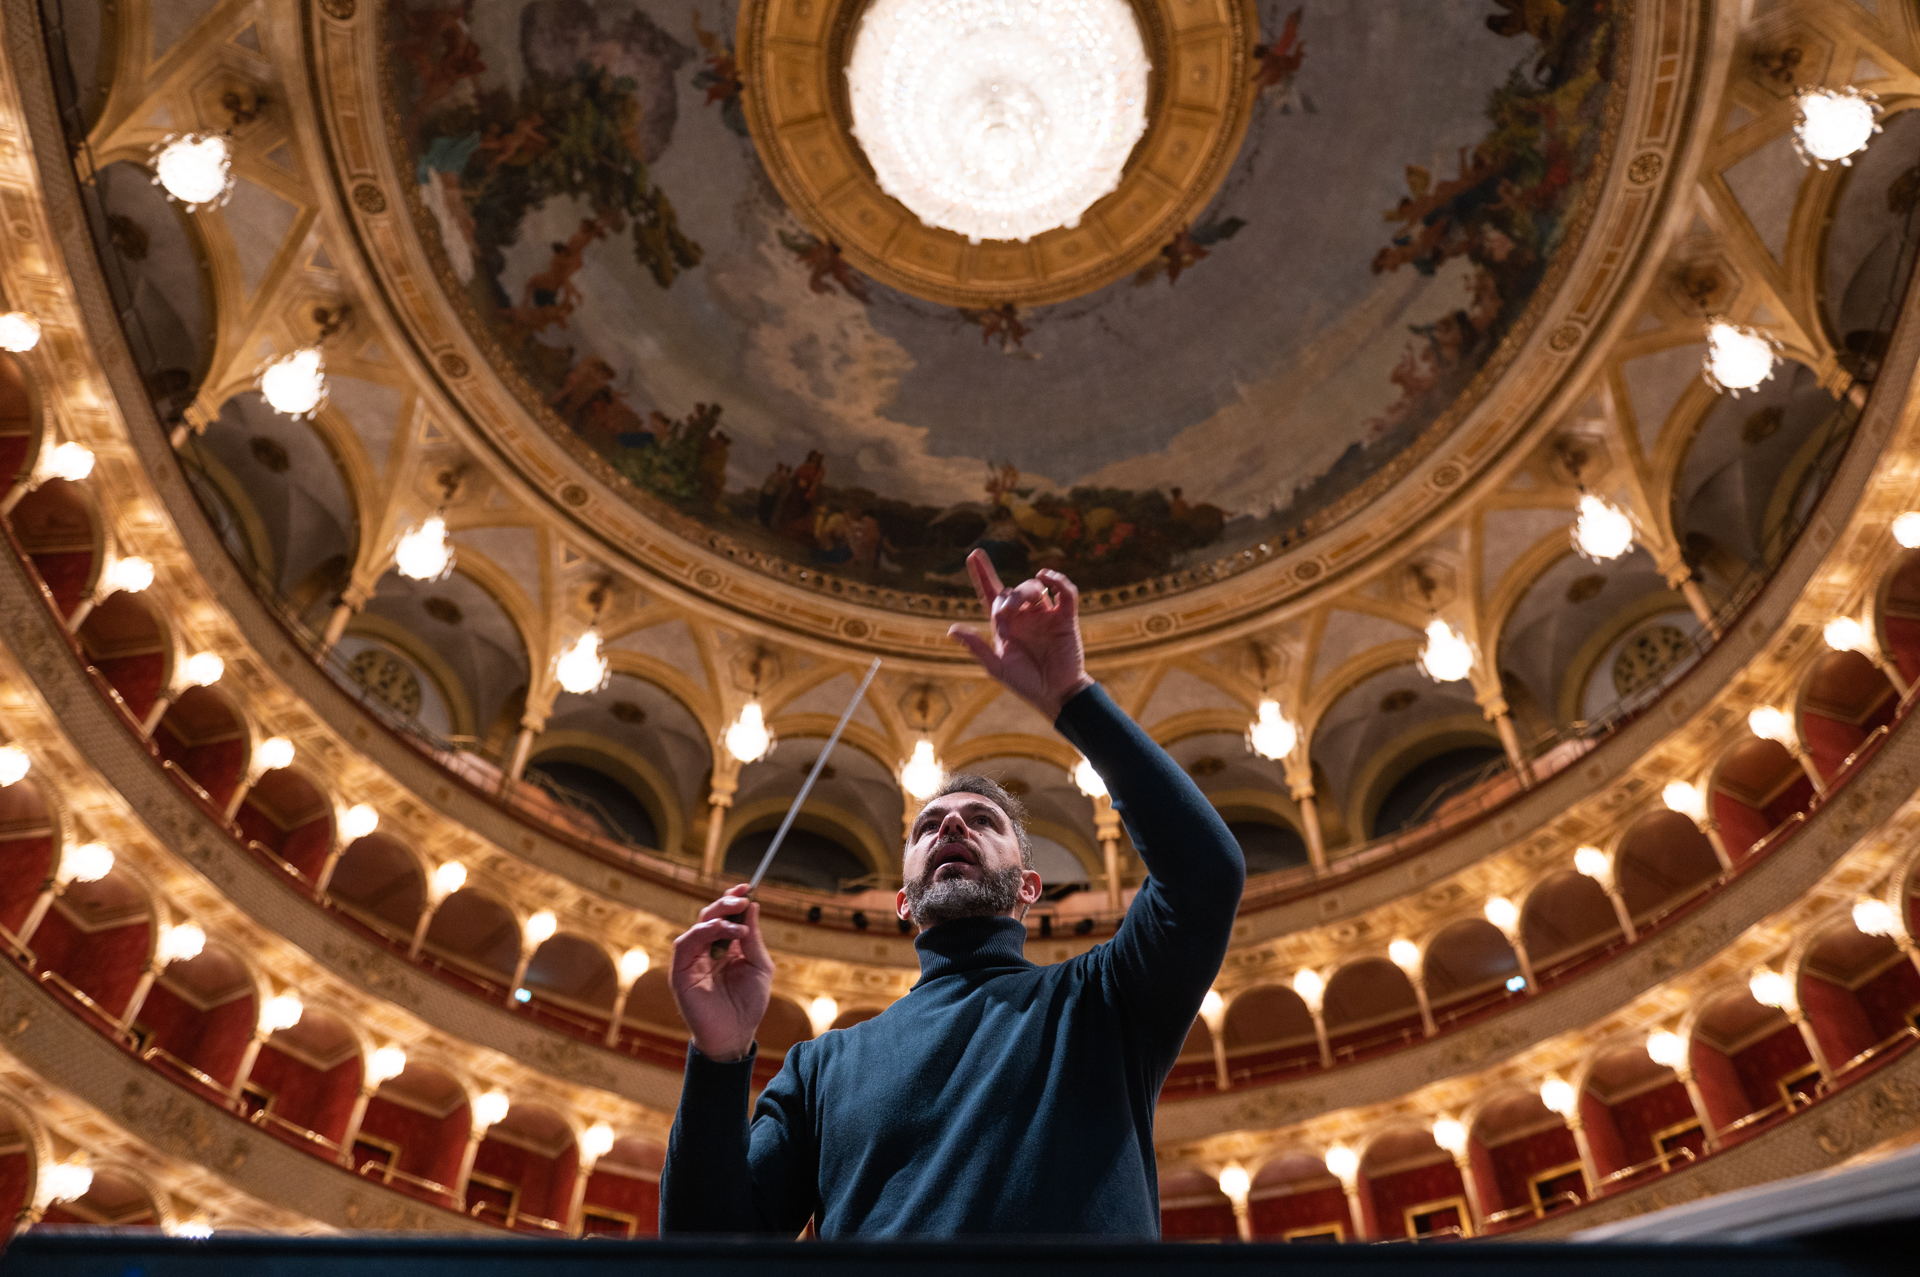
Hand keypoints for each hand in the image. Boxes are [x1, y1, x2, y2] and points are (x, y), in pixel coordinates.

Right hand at [668, 886, 772, 1062]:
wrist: (735, 1035)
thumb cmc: (748, 1004)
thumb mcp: (760, 967)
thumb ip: (753, 938)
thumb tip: (752, 907)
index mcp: (726, 947)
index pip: (726, 916)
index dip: (734, 899)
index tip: (748, 886)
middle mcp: (707, 950)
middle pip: (710, 915)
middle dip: (726, 902)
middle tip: (743, 898)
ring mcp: (692, 960)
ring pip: (698, 926)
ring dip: (718, 918)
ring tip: (738, 924)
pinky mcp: (680, 971)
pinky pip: (685, 944)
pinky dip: (702, 932)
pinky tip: (720, 931)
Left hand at [948, 550, 1094, 720]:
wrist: (1056, 695)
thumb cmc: (1025, 683)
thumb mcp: (997, 667)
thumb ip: (977, 648)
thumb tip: (951, 630)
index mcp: (1006, 626)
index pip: (991, 594)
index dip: (982, 574)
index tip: (973, 554)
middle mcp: (1025, 617)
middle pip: (1013, 590)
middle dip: (1008, 597)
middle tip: (1006, 614)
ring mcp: (1046, 615)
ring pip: (1035, 587)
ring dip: (1025, 591)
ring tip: (1023, 606)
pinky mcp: (1066, 618)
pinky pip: (1065, 592)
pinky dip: (1058, 581)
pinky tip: (1047, 576)